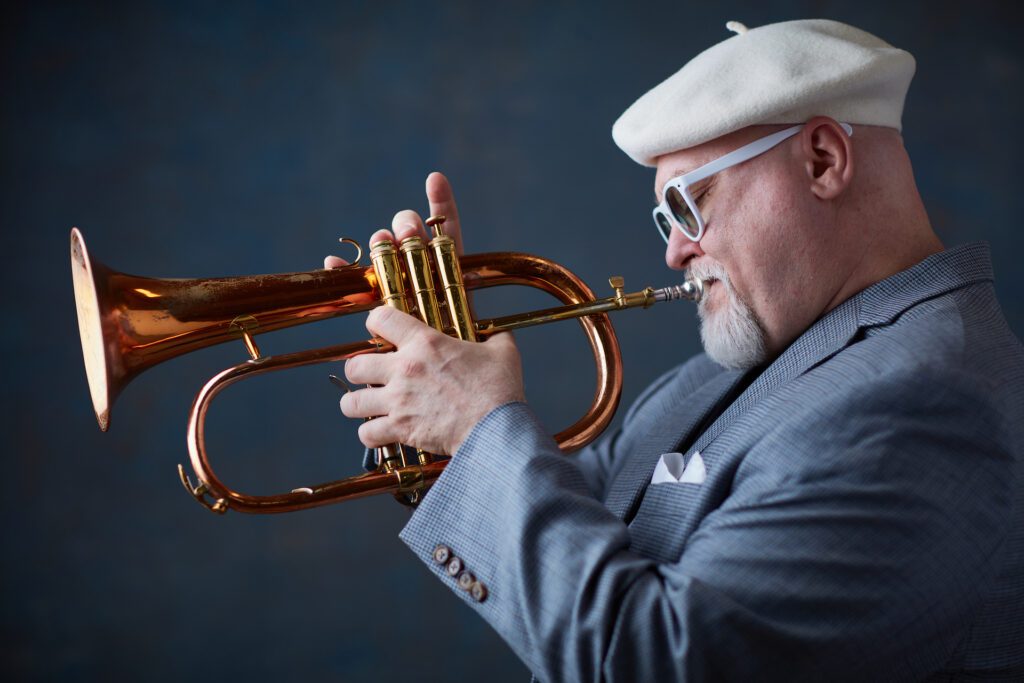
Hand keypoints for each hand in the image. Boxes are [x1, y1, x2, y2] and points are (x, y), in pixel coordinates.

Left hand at [326, 171, 524, 454]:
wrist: (496, 428)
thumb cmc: (499, 390)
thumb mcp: (502, 352)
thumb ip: (493, 338)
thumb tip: (497, 336)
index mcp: (425, 343)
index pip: (380, 318)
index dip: (377, 322)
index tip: (381, 330)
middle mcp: (403, 369)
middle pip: (354, 365)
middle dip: (360, 371)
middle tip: (372, 375)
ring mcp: (398, 401)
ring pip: (350, 402)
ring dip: (358, 404)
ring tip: (369, 405)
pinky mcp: (400, 429)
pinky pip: (366, 433)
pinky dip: (371, 434)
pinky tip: (381, 431)